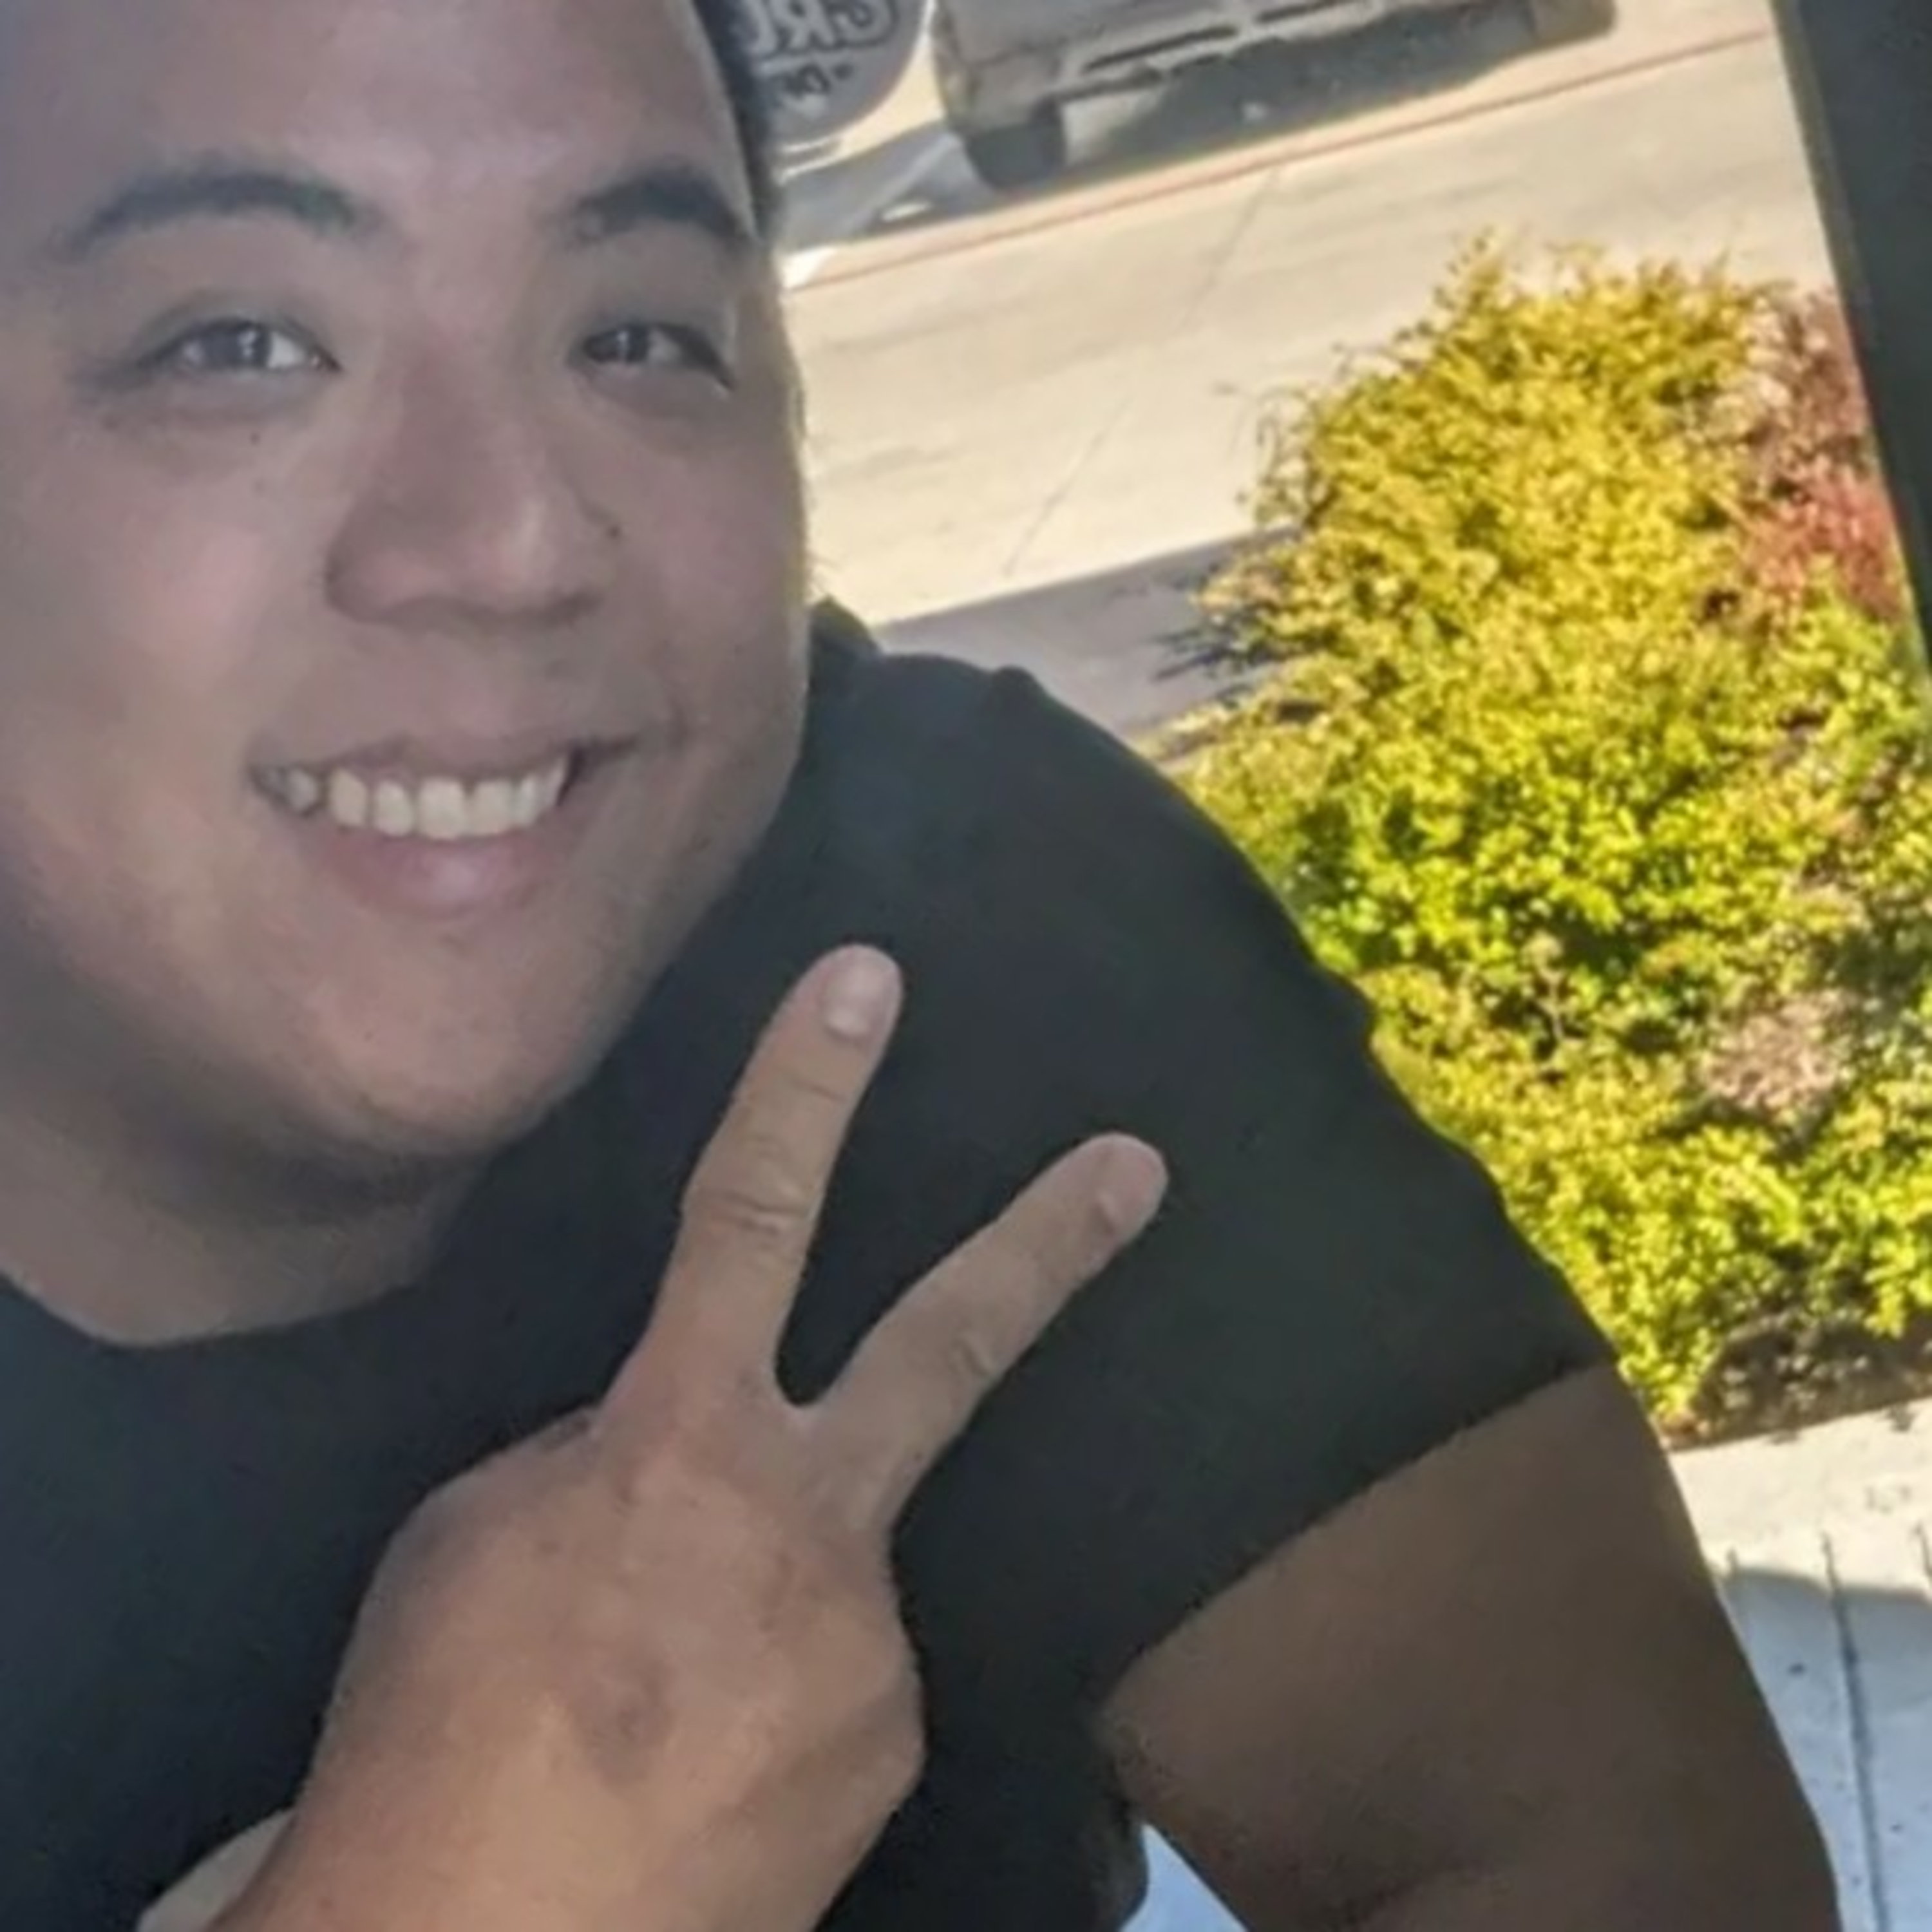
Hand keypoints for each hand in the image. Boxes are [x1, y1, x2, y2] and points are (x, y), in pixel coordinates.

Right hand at [229, 948, 1166, 1931]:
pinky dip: (774, 1681)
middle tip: (1139, 1167)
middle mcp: (813, 1528)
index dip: (807, 1088)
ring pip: (838, 1556)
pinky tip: (701, 1749)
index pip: (747, 1218)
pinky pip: (840, 1670)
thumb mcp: (475, 1540)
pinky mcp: (897, 1748)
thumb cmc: (433, 1736)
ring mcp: (874, 1646)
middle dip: (1048, 1246)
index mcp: (682, 1445)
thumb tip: (664, 1449)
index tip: (868, 980)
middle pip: (950, 1345)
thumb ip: (599, 1456)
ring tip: (664, 1680)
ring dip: (768, 1584)